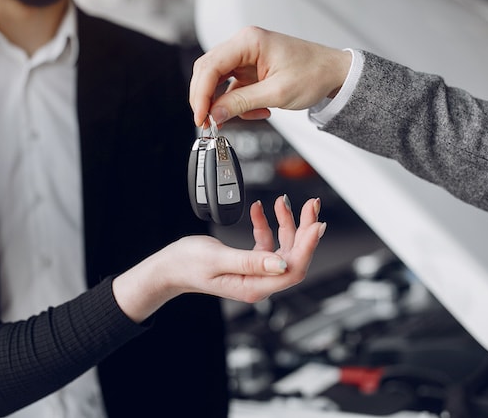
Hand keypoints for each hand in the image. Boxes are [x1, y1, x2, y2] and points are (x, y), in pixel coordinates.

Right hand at [112, 195, 325, 321]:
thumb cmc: (187, 264)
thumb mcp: (217, 259)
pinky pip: (266, 242)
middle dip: (304, 229)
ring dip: (287, 223)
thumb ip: (250, 261)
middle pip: (293, 256)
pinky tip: (259, 210)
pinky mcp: (249, 261)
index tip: (317, 224)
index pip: (292, 269)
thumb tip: (282, 264)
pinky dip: (265, 224)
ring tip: (285, 201)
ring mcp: (255, 271)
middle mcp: (259, 281)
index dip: (308, 246)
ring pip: (283, 247)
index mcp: (254, 286)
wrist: (170, 267)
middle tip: (311, 206)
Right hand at [189, 26, 351, 126]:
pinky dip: (236, 104)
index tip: (201, 116)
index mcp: (249, 41)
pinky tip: (255, 111)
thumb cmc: (314, 73)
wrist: (334, 73)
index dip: (201, 94)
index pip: (211, 66)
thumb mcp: (276, 93)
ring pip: (217, 81)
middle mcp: (244, 45)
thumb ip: (242, 104)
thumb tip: (215, 114)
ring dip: (222, 103)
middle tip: (207, 122)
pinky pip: (232, 88)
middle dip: (206, 99)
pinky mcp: (250, 70)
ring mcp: (246, 57)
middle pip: (208, 72)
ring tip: (233, 119)